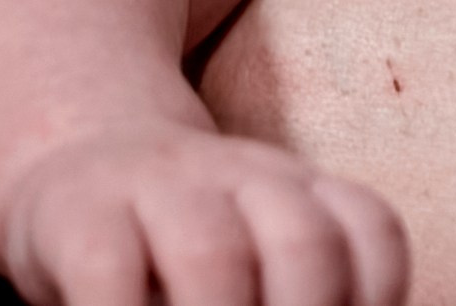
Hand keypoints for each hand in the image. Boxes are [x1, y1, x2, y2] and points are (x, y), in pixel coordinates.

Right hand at [1, 127, 404, 305]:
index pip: (369, 228)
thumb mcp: (254, 255)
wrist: (77, 162)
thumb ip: (292, 283)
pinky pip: (107, 270)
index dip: (378, 293)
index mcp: (299, 189)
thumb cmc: (184, 245)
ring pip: (213, 254)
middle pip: (306, 240)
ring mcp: (158, 189)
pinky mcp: (78, 215)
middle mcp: (242, 178)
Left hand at [199, 0, 455, 305]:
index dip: (311, 0)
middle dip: (310, 94)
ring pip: (265, 203)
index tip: (428, 15)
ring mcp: (318, 210)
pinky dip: (365, 263)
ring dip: (326, 183)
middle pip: (229, 102)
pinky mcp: (393, 297)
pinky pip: (324, 278)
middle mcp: (273, 91)